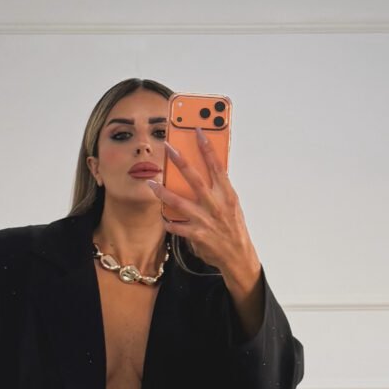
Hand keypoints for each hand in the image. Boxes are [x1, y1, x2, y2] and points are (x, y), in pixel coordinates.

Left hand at [147, 128, 258, 279]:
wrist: (238, 257)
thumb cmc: (235, 229)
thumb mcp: (232, 205)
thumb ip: (219, 190)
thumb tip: (205, 174)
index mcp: (228, 195)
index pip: (217, 166)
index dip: (207, 148)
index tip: (198, 131)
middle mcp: (216, 205)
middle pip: (195, 178)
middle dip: (180, 161)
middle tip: (168, 147)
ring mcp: (205, 220)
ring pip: (179, 202)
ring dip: (162, 192)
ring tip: (151, 183)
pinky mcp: (196, 235)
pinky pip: (176, 226)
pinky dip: (168, 222)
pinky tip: (162, 217)